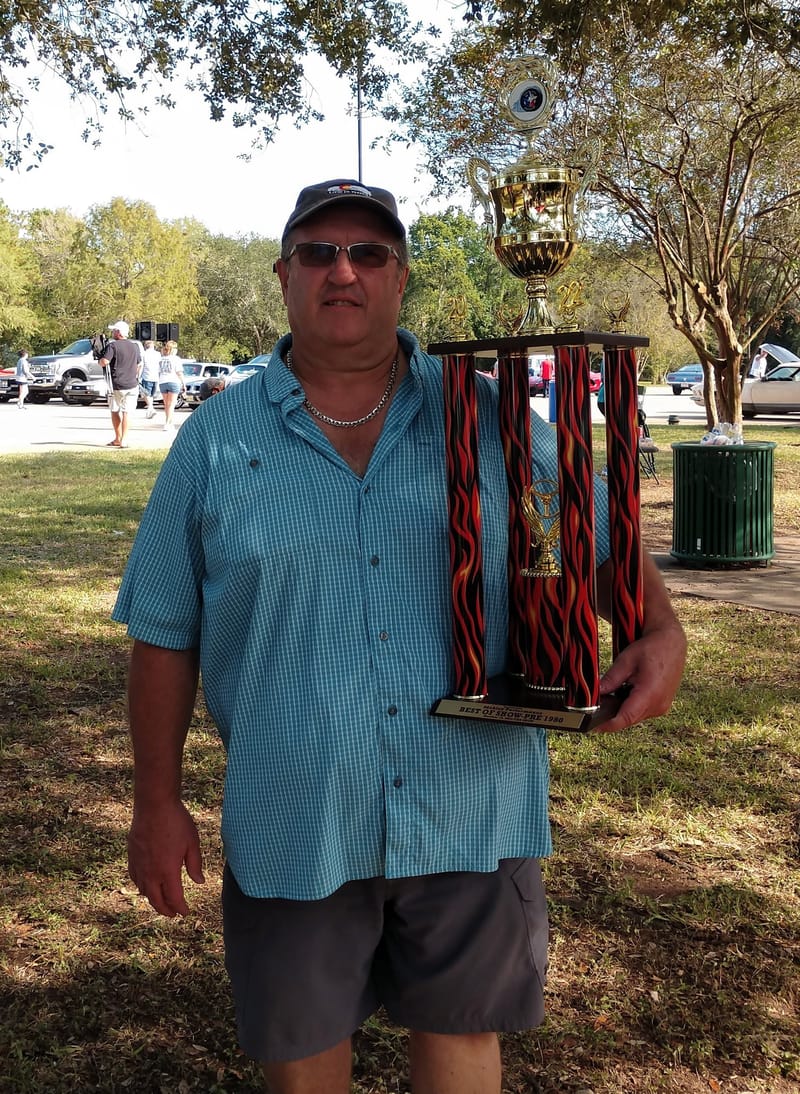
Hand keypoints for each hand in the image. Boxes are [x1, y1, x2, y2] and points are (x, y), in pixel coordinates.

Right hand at [127, 800, 204, 915]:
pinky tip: (145, 885)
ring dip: (153, 900)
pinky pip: (134, 878)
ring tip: (161, 902)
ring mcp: (139, 865)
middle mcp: (151, 873)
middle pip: (156, 900)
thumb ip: (195, 865)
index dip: (180, 908)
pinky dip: (141, 886)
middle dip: (166, 910)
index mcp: (168, 871)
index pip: (174, 898)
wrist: (154, 805)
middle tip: (173, 914)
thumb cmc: (176, 822)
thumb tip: (199, 882)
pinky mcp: (132, 856)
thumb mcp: (192, 843)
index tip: (186, 912)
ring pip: (144, 891)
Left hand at [594, 620, 685, 732]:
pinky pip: (643, 712)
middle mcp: (658, 705)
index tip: (592, 726)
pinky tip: (625, 693)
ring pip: (635, 716)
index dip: (607, 725)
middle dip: (612, 715)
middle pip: (628, 719)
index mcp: (650, 694)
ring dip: (622, 710)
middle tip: (596, 706)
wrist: (671, 643)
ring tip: (611, 695)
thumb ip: (611, 679)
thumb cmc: (651, 649)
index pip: (625, 718)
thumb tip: (596, 694)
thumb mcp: (626, 660)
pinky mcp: (662, 705)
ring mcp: (662, 707)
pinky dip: (632, 706)